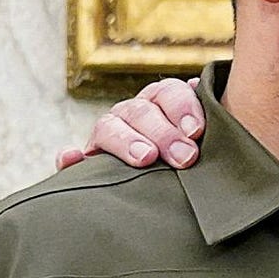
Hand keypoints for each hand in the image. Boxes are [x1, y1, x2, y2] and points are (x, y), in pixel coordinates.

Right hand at [55, 77, 205, 170]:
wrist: (164, 187)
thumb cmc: (192, 156)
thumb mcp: (201, 139)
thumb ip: (208, 125)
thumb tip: (203, 89)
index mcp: (160, 102)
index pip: (169, 92)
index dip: (183, 108)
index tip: (197, 132)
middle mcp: (132, 114)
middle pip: (142, 112)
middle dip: (164, 133)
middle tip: (185, 157)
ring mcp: (106, 136)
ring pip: (109, 128)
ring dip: (127, 142)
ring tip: (146, 158)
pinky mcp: (86, 164)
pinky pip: (71, 160)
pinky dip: (69, 159)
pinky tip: (72, 158)